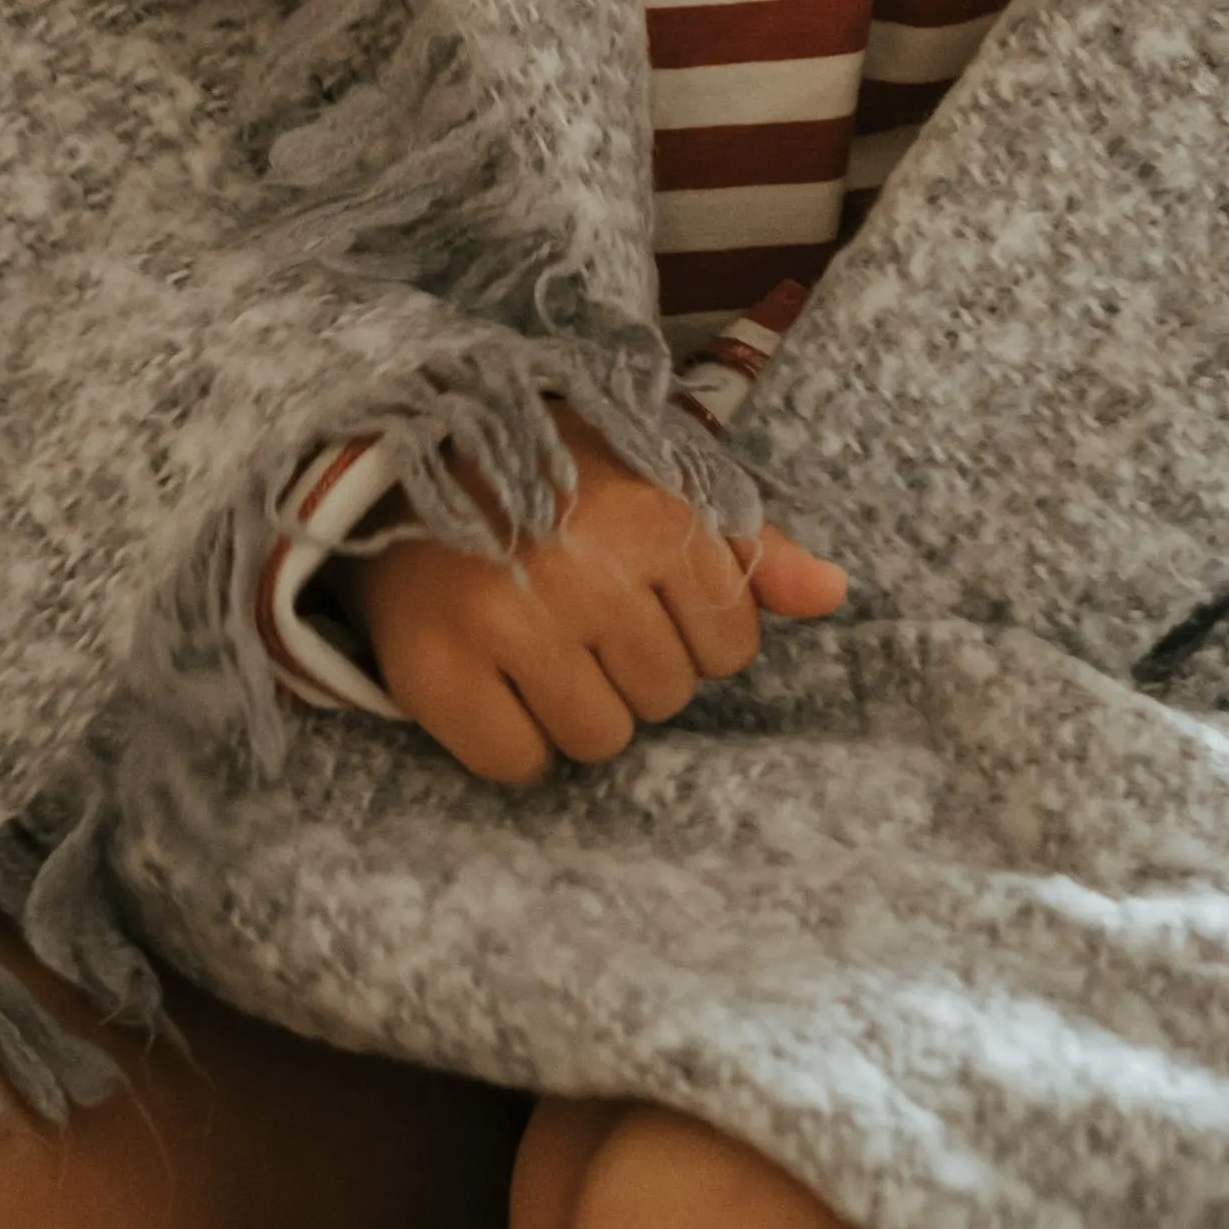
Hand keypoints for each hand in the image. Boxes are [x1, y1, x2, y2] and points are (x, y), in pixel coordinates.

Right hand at [358, 407, 848, 790]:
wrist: (396, 464)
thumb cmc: (551, 476)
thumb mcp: (655, 479)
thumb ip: (749, 544)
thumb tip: (833, 594)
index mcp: (650, 512)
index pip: (731, 645)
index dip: (690, 631)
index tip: (637, 594)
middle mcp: (582, 567)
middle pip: (666, 697)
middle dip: (630, 668)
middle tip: (575, 614)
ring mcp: (503, 621)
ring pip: (600, 739)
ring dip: (575, 709)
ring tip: (537, 647)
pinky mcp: (436, 670)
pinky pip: (518, 765)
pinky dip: (511, 741)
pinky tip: (494, 681)